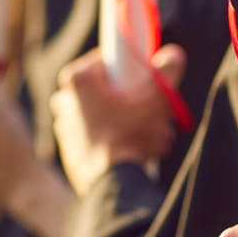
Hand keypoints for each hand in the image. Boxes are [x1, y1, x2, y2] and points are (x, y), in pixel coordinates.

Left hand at [50, 45, 185, 195]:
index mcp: (78, 79)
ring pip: (101, 113)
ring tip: (150, 134)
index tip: (145, 77)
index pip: (105, 58)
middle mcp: (65, 100)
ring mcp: (64, 126)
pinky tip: (136, 149)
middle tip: (150, 108)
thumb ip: (168, 71)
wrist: (113, 182)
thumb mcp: (158, 98)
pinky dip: (113, 137)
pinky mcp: (69, 149)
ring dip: (125, 119)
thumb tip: (173, 54)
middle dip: (129, 97)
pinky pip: (95, 135)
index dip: (129, 66)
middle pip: (104, 87)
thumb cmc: (131, 135)